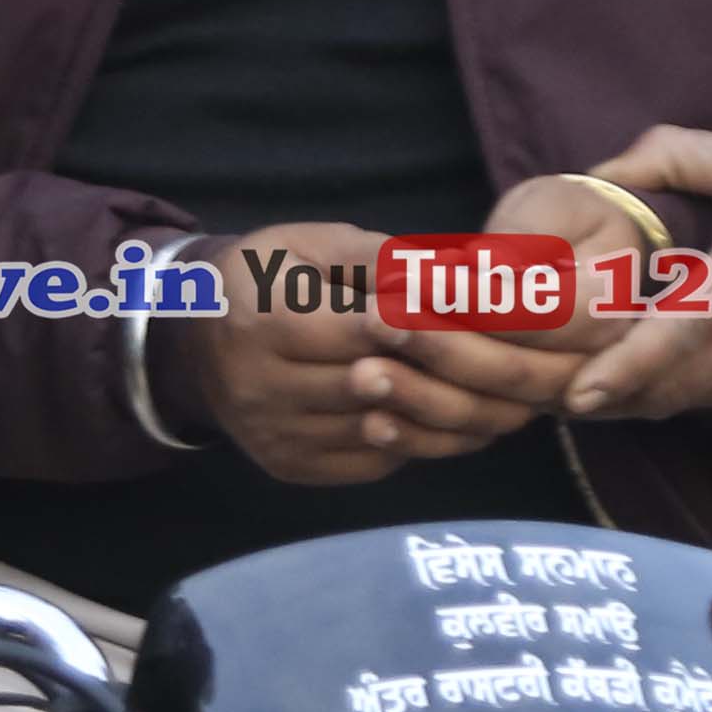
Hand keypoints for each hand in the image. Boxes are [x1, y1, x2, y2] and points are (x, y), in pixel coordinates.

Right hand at [165, 221, 547, 484]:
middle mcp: (263, 388)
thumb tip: (450, 274)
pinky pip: (369, 462)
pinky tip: (458, 424)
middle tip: (515, 368)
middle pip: (373, 388)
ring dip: (443, 418)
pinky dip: (417, 443)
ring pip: (378, 433)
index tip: (482, 320)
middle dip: (446, 375)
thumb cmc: (268, 277)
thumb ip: (377, 259)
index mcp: (266, 322)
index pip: (360, 332)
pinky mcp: (290, 466)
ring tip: (503, 400)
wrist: (196, 339)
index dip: (423, 327)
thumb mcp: (310, 245)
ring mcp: (275, 435)